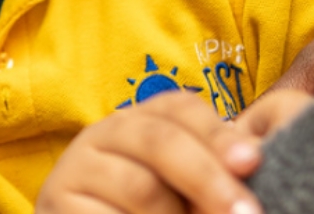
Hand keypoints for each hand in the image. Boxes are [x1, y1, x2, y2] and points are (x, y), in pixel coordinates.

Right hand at [34, 91, 263, 213]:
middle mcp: (104, 133)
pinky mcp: (57, 203)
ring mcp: (76, 168)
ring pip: (140, 187)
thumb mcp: (183, 190)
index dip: (218, 133)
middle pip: (160, 141)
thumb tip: (256, 164)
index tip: (252, 163)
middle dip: (208, 177)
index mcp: (139, 120)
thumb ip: (216, 173)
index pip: (180, 108)